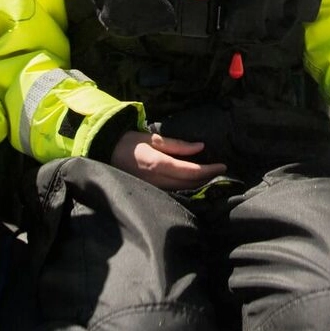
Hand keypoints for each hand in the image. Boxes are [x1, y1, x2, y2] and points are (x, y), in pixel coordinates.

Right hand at [110, 130, 226, 190]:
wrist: (107, 153)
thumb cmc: (131, 142)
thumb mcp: (154, 138)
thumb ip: (178, 145)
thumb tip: (200, 147)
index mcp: (158, 164)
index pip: (189, 171)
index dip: (208, 170)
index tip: (223, 166)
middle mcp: (156, 180)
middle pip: (188, 184)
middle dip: (207, 178)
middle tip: (221, 170)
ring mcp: (152, 188)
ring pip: (182, 190)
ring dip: (199, 184)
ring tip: (212, 175)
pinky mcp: (150, 191)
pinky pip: (173, 192)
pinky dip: (186, 187)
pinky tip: (194, 182)